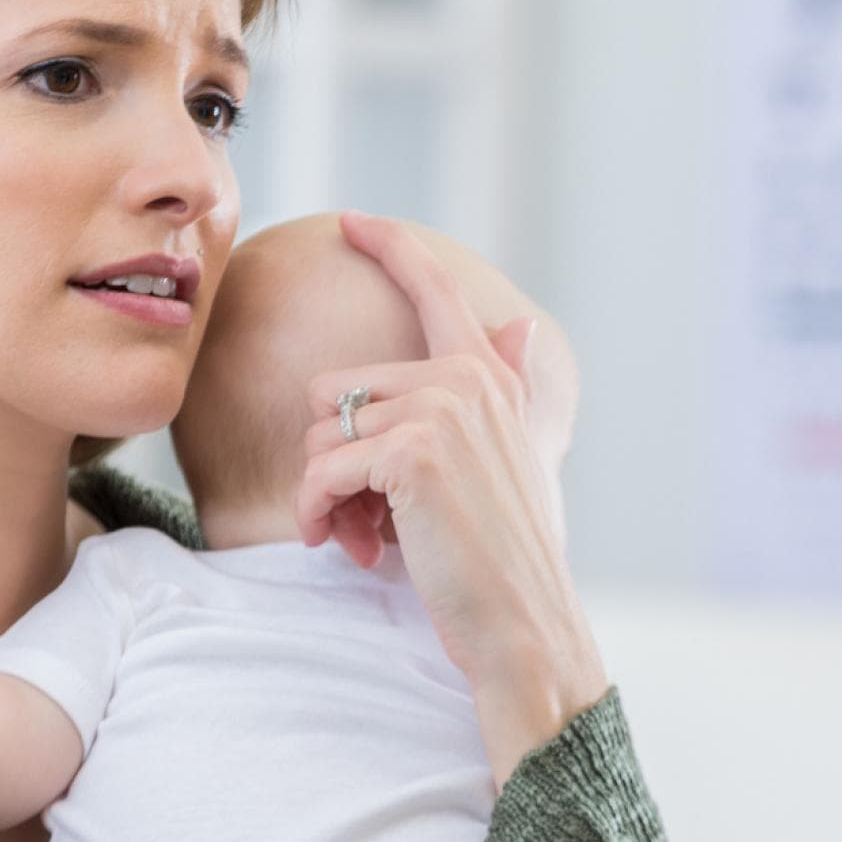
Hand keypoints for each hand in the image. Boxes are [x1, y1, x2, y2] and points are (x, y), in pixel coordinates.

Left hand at [296, 213, 608, 781]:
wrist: (522, 623)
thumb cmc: (509, 553)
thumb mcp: (515, 459)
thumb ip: (509, 389)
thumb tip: (518, 325)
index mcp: (487, 377)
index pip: (433, 290)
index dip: (391, 247)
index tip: (352, 219)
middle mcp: (464, 380)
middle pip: (336, 390)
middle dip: (333, 461)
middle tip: (364, 520)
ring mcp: (438, 412)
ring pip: (321, 436)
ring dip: (325, 498)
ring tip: (364, 540)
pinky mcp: (408, 454)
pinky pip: (319, 473)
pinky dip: (319, 516)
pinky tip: (353, 550)